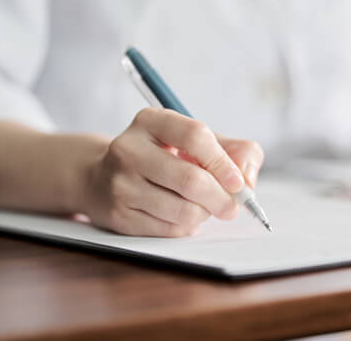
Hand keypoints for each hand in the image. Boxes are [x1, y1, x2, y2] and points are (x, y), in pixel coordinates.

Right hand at [80, 108, 263, 236]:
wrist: (102, 178)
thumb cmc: (162, 156)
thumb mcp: (194, 141)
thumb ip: (234, 150)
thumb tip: (248, 179)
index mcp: (150, 121)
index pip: (195, 136)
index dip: (222, 162)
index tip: (238, 182)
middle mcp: (129, 149)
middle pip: (190, 179)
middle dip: (221, 198)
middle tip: (232, 206)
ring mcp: (120, 184)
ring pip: (182, 210)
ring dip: (204, 214)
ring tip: (203, 207)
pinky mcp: (118, 215)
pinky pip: (169, 229)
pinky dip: (186, 227)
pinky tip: (181, 214)